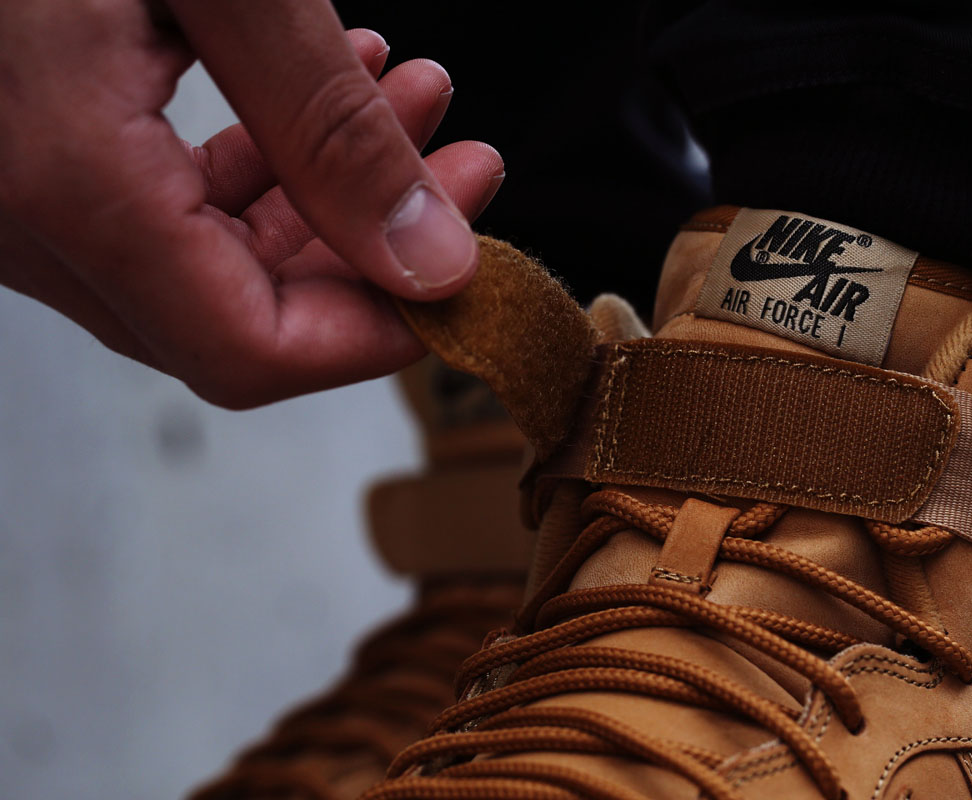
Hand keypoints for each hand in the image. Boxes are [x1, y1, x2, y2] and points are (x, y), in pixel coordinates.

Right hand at [0, 1, 502, 407]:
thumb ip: (329, 124)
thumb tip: (431, 258)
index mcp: (65, 182)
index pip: (249, 349)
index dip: (378, 331)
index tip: (469, 266)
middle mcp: (28, 216)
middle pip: (240, 315)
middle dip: (374, 247)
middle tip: (464, 166)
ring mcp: (23, 191)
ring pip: (211, 259)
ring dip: (330, 192)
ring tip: (411, 99)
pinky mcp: (34, 151)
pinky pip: (164, 201)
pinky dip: (262, 162)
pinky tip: (321, 89)